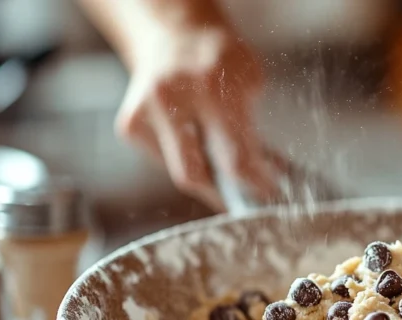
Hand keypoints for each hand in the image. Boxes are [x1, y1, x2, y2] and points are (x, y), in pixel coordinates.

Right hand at [116, 24, 267, 209]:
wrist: (173, 34)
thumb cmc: (219, 58)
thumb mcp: (251, 81)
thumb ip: (255, 126)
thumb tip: (270, 173)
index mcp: (210, 86)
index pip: (234, 156)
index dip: (255, 184)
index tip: (271, 196)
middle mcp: (171, 98)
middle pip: (194, 174)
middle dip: (224, 196)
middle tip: (244, 203)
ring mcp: (145, 112)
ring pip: (178, 171)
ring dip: (207, 179)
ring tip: (227, 175)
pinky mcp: (130, 124)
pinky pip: (164, 160)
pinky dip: (187, 160)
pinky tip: (197, 146)